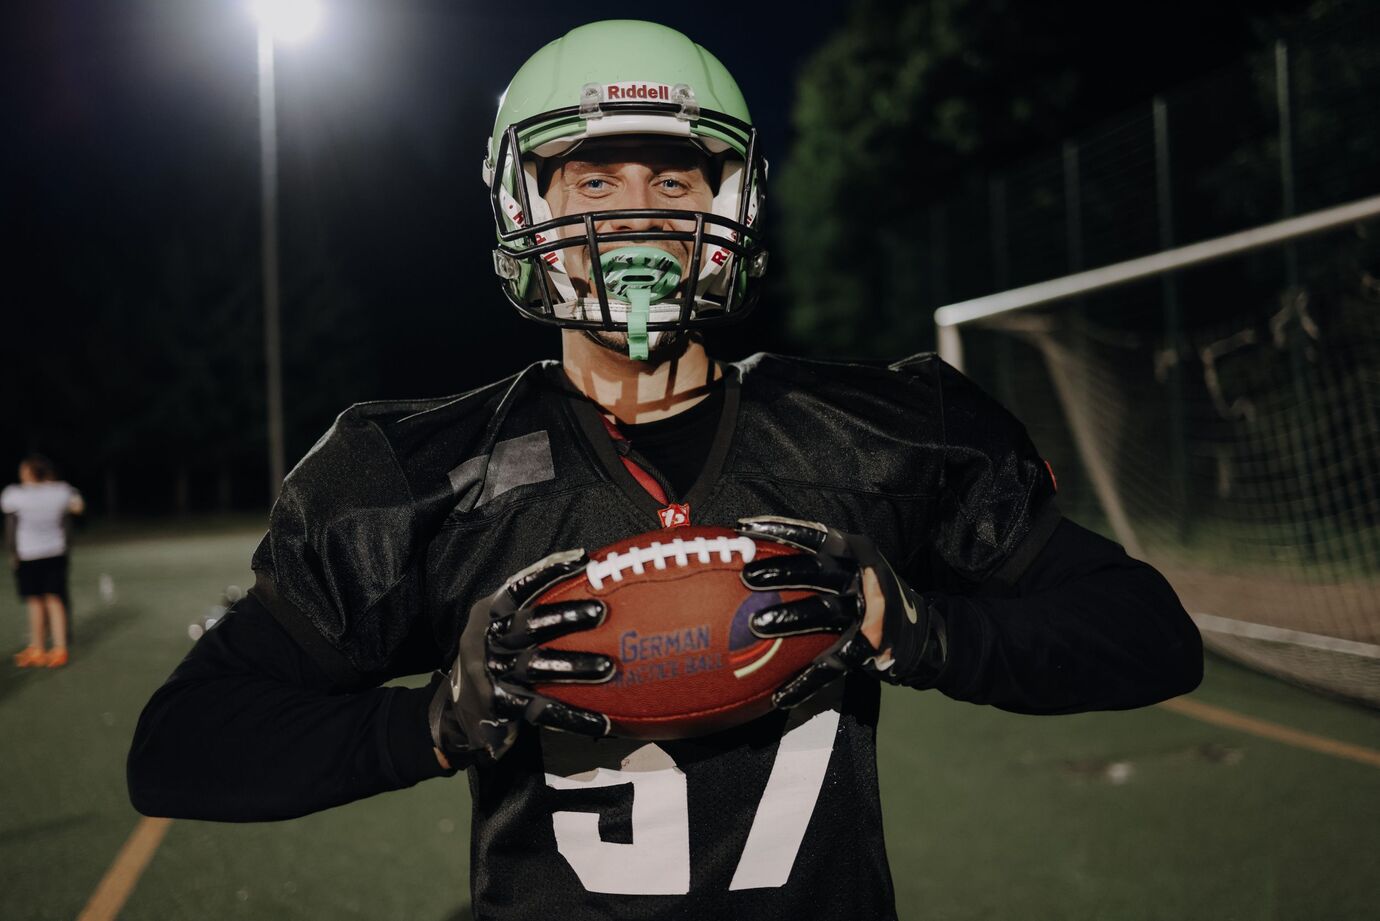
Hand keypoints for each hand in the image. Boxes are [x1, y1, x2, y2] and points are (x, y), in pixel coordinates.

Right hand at [430, 548, 614, 764]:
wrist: (457, 708)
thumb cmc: (499, 653)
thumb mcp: (503, 624)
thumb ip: (536, 604)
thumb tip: (593, 575)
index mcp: (490, 614)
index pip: (517, 587)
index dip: (547, 572)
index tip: (582, 560)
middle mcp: (489, 641)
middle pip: (527, 625)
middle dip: (563, 616)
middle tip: (600, 610)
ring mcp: (495, 674)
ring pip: (536, 667)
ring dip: (573, 666)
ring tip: (608, 667)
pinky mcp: (504, 707)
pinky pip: (542, 711)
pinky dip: (573, 717)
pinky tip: (603, 721)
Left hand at [735, 516, 947, 707]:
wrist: (918, 631)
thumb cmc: (863, 593)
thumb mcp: (848, 566)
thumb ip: (811, 559)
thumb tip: (750, 555)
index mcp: (854, 553)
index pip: (817, 536)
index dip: (783, 529)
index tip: (748, 528)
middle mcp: (862, 579)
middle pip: (819, 571)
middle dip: (783, 571)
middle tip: (748, 576)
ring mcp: (868, 614)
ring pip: (824, 613)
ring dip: (791, 619)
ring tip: (757, 624)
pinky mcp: (869, 649)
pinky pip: (832, 666)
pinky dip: (804, 682)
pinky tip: (778, 696)